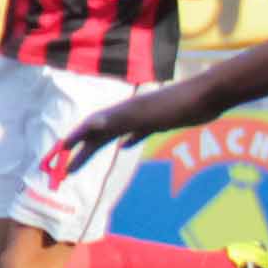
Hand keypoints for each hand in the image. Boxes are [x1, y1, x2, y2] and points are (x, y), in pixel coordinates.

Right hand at [56, 76, 213, 175]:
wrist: (207, 96)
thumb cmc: (177, 105)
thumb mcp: (146, 115)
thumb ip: (120, 120)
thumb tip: (92, 125)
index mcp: (122, 112)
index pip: (92, 126)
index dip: (75, 139)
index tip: (60, 153)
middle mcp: (128, 113)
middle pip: (100, 134)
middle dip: (83, 151)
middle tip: (69, 171)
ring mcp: (143, 117)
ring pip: (115, 133)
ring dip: (100, 145)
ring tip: (87, 158)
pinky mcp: (159, 121)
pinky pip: (137, 132)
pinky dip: (128, 140)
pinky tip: (125, 146)